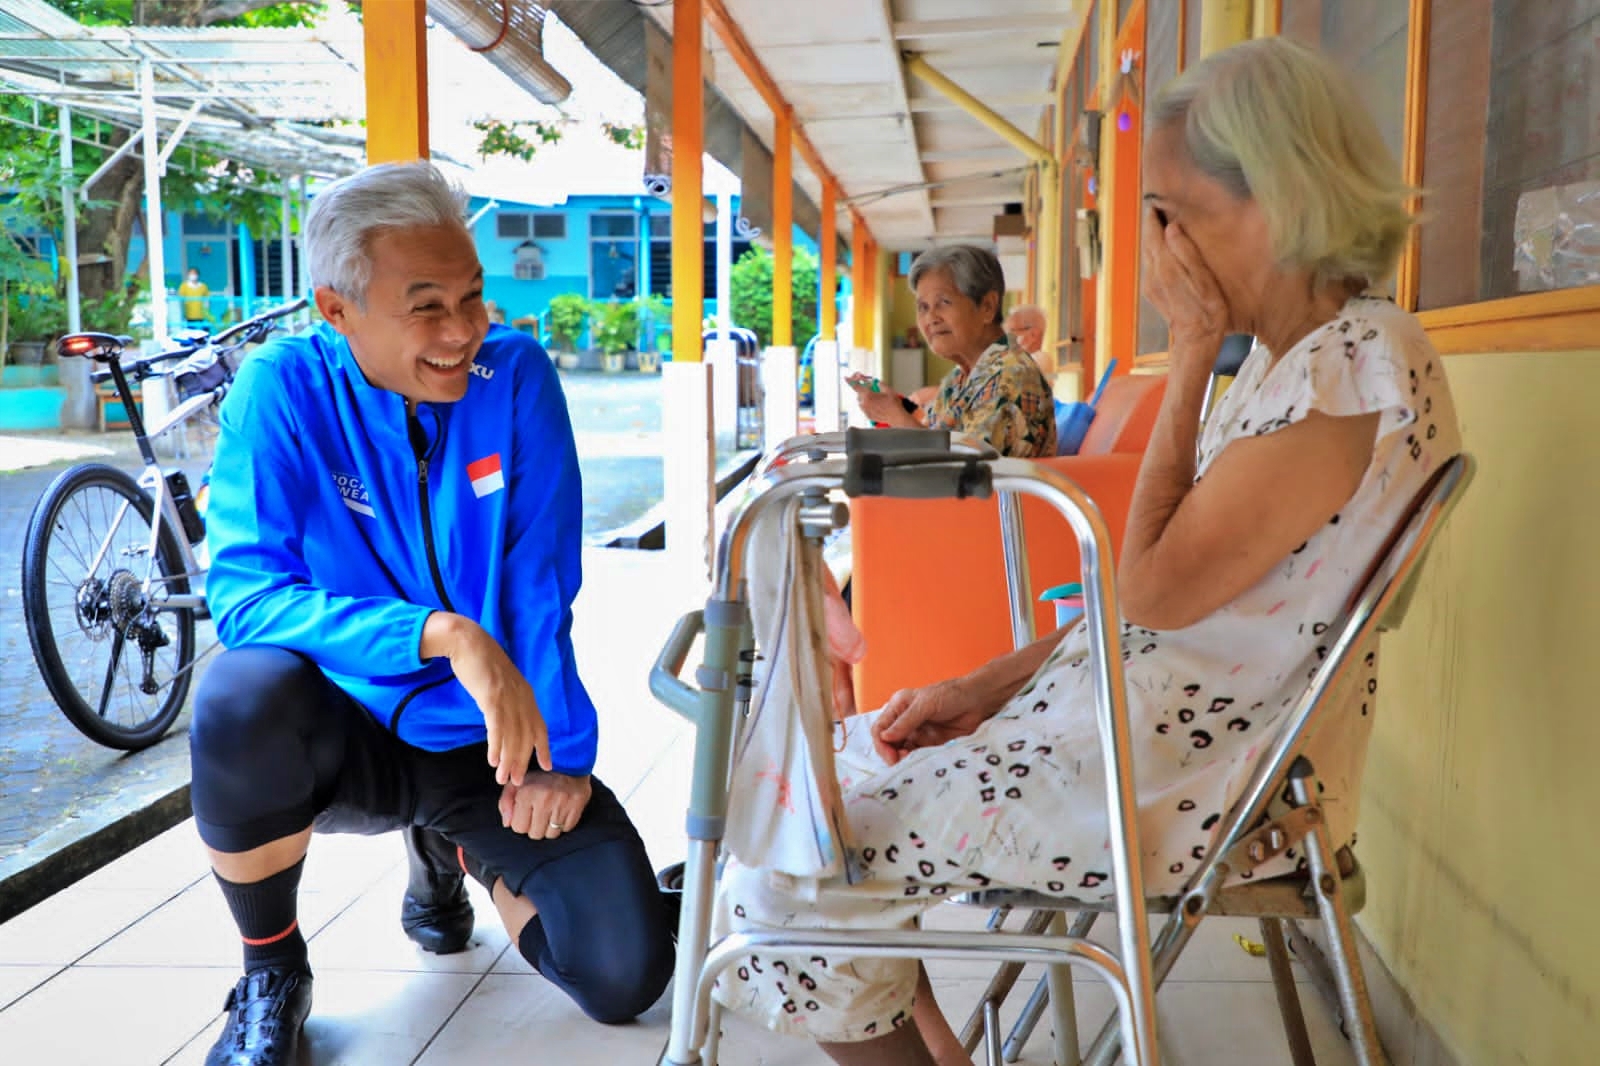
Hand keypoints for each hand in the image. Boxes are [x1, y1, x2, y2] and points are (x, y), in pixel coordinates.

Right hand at [430, 614, 551, 786]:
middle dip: (521, 761)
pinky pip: (497, 727)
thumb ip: (507, 699)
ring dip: (508, 759)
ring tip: (502, 778)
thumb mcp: (500, 683)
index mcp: (526, 694)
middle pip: (526, 736)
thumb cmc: (480, 663)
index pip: (539, 726)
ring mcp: (508, 696)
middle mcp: (521, 697)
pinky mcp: (491, 696)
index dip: (543, 747)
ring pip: (512, 735)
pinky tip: (492, 760)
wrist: (467, 642)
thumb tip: (506, 719)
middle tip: (516, 781)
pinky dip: (496, 745)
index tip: (546, 766)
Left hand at [499, 773, 592, 839]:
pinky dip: (563, 824)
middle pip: (535, 834)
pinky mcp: (576, 806)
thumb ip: (505, 802)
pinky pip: (567, 828)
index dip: (521, 823)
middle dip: (535, 827)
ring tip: (550, 814)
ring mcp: (562, 803)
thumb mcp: (517, 784)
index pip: (518, 827)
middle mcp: (544, 799)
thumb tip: (507, 823)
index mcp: (527, 793)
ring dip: (549, 828)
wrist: (569, 766)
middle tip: (539, 814)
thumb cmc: (540, 779)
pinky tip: (561, 812)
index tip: (527, 814)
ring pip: (551, 834)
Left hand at [848, 377, 911, 423]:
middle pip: (859, 393)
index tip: (846, 378)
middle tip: (871, 389)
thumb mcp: (888, 390)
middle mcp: (865, 403)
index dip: (850, 381)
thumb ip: (880, 384)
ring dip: (866, 398)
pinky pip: (865, 408)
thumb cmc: (894, 404)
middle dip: (864, 390)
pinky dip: (868, 405)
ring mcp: (866, 410)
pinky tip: (877, 405)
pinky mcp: (868, 416)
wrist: (897, 417)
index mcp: (868, 395)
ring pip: (861, 401)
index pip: (856, 386)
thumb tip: (876, 382)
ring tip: (876, 399)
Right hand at [871, 678, 994, 764]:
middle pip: (887, 744)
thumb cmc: (951, 695)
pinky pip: (917, 757)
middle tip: (900, 763)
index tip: (891, 756)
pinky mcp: (929, 745)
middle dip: (891, 755)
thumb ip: (906, 721)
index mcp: (898, 707)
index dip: (881, 744)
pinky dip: (916, 762)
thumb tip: (885, 737)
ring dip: (903, 760)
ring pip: (900, 752)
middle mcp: (904, 722)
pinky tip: (921, 763)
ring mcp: (916, 734)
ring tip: (912, 763)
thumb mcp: (926, 704)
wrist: (978, 701)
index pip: (879, 728)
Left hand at [1140, 207, 1227, 377]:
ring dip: (1153, 236)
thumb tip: (1171, 227)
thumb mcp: (1203, 279)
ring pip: (1147, 252)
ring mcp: (1150, 283)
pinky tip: (1165, 247)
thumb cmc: (1207, 310)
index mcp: (1165, 266)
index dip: (1154, 214)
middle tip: (1157, 205)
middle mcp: (1153, 273)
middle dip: (1151, 222)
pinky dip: (1155, 250)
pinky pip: (1150, 264)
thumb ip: (1186, 251)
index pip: (1154, 231)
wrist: (1196, 340)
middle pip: (1148, 240)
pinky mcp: (1152, 291)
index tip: (1156, 199)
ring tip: (1161, 221)